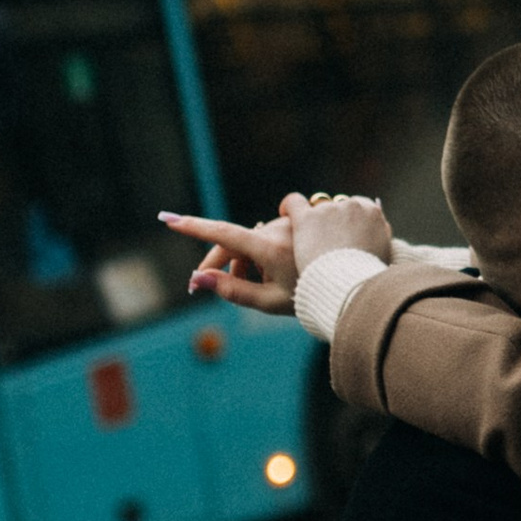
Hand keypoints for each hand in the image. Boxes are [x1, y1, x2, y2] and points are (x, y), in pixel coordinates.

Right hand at [159, 204, 297, 313]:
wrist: (351, 286)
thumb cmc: (309, 298)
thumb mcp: (268, 301)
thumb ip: (231, 291)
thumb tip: (197, 280)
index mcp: (269, 248)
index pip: (223, 235)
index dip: (194, 228)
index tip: (169, 220)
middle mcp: (279, 229)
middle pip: (235, 242)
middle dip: (223, 263)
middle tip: (208, 285)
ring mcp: (292, 222)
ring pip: (255, 239)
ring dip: (250, 259)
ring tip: (264, 283)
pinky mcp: (303, 219)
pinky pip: (274, 231)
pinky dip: (269, 249)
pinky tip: (282, 267)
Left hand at [281, 191, 391, 270]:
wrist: (348, 285)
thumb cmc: (366, 277)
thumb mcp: (384, 255)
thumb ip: (381, 236)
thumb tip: (381, 226)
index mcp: (372, 213)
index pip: (360, 205)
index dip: (349, 218)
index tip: (343, 231)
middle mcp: (351, 206)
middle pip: (338, 205)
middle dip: (332, 220)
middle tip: (326, 240)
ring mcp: (328, 211)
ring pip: (317, 207)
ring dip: (314, 220)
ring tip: (308, 238)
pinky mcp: (306, 218)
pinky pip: (293, 203)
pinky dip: (288, 207)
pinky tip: (285, 214)